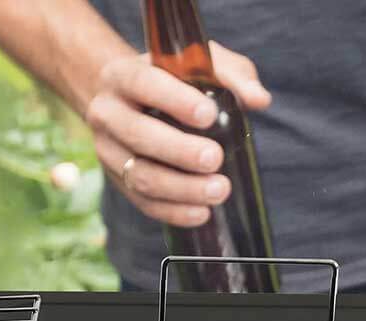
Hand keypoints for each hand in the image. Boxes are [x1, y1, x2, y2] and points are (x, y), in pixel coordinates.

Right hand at [85, 42, 270, 226]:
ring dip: (182, 189)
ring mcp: (109, 152)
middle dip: (180, 152)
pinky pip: (144, 203)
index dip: (175, 100)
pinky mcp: (119, 181)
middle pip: (139, 136)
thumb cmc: (172, 79)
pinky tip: (201, 212)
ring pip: (141, 176)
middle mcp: (107, 113)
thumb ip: (232, 75)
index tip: (208, 115)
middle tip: (215, 159)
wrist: (130, 101)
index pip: (143, 83)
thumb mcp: (201, 63)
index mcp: (122, 75)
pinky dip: (174, 211)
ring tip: (219, 190)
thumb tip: (259, 100)